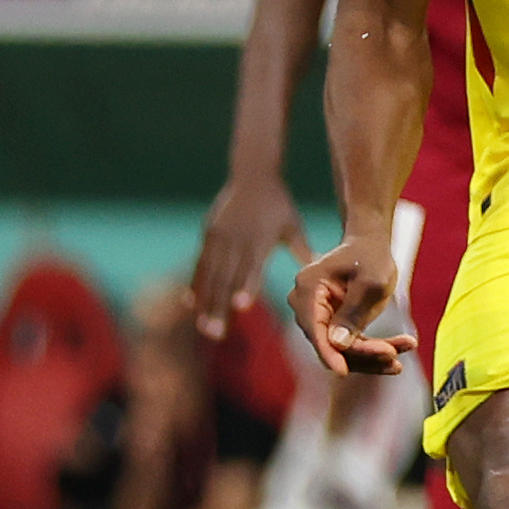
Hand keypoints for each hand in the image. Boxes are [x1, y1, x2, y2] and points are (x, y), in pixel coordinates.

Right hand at [193, 170, 313, 339]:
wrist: (251, 175)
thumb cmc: (278, 204)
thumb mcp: (293, 224)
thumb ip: (301, 249)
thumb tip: (319, 270)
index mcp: (259, 238)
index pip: (252, 267)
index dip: (246, 287)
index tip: (241, 308)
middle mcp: (236, 240)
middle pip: (226, 278)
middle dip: (219, 308)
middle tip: (216, 334)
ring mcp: (219, 238)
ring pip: (210, 276)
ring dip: (205, 303)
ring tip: (204, 328)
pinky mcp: (208, 235)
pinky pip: (199, 265)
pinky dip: (195, 285)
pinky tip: (189, 304)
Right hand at [290, 232, 417, 375]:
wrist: (371, 246)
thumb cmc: (371, 257)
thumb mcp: (370, 282)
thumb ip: (353, 312)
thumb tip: (337, 344)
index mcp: (308, 289)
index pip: (315, 329)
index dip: (329, 352)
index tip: (343, 372)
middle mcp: (306, 305)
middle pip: (329, 343)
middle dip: (363, 353)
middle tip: (395, 355)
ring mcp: (319, 317)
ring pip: (343, 350)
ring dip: (374, 355)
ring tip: (407, 347)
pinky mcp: (334, 326)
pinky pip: (353, 346)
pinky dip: (377, 349)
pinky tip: (405, 345)